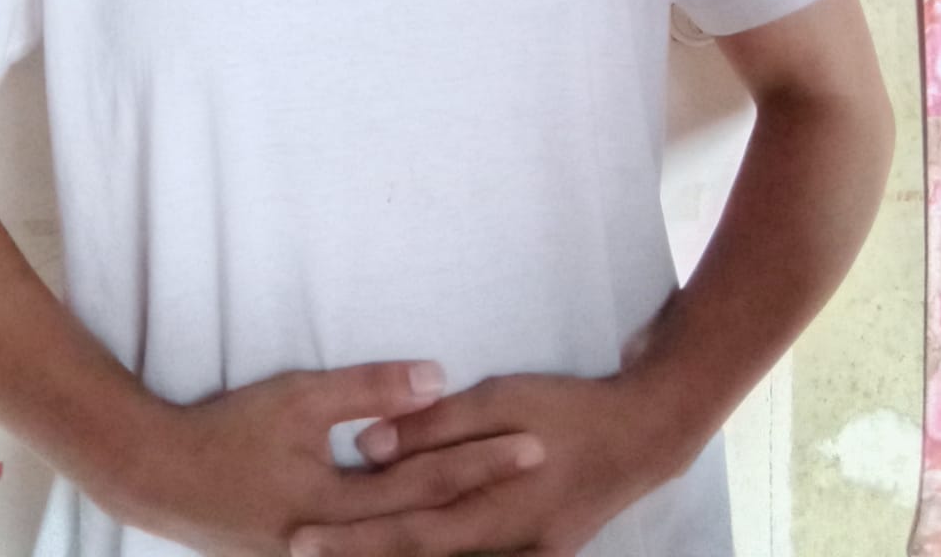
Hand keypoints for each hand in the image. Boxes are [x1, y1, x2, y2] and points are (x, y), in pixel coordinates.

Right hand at [106, 360, 546, 555]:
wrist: (162, 480)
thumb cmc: (231, 430)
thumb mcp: (299, 397)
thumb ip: (367, 390)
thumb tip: (436, 378)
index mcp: (340, 508)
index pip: (430, 481)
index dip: (483, 459)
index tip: (534, 440)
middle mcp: (340, 552)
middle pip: (434, 531)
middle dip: (493, 503)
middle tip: (545, 475)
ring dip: (467, 542)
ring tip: (524, 524)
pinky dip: (424, 554)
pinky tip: (453, 545)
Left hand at [287, 371, 677, 556]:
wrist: (641, 437)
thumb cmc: (564, 407)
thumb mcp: (500, 398)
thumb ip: (435, 426)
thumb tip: (369, 445)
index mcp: (492, 501)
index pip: (406, 525)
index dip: (351, 535)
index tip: (300, 537)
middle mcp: (506, 543)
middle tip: (300, 554)